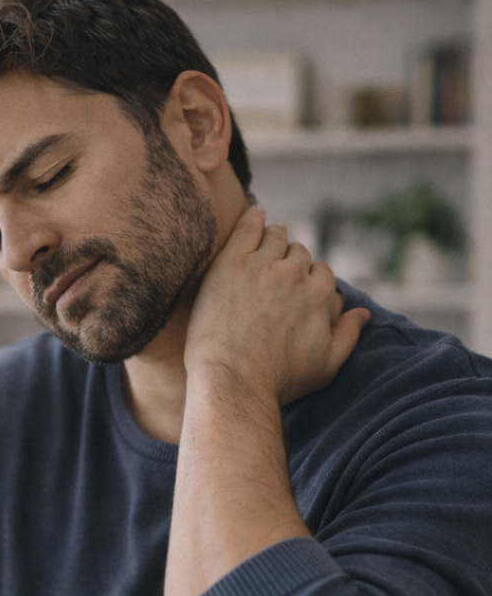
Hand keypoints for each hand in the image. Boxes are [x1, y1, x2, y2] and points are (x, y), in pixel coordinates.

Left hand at [185, 206, 369, 404]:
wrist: (233, 382)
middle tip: (274, 272)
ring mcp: (263, 266)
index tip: (294, 290)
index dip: (308, 282)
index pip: (321, 274)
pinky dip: (254, 217)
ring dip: (274, 238)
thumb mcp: (326, 366)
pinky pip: (248, 227)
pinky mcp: (232, 263)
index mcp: (321, 296)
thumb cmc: (279, 381)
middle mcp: (296, 275)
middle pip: (298, 254)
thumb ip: (348, 335)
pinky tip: (255, 213)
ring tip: (266, 241)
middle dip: (290, 262)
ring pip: (276, 237)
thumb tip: (364, 314)